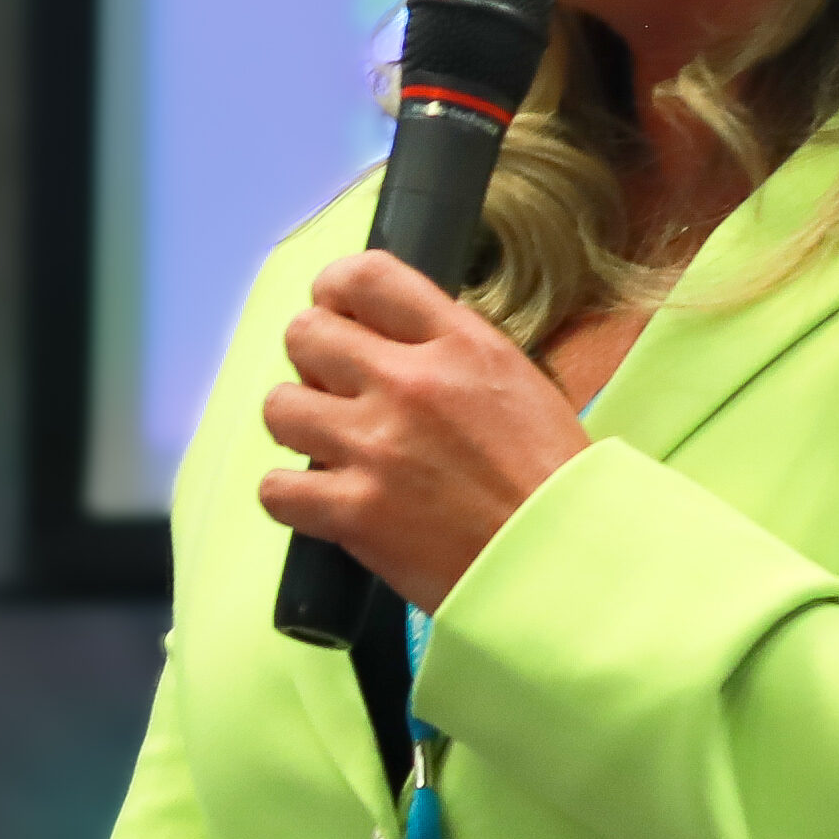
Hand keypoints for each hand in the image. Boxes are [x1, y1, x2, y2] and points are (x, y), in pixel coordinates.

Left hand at [259, 252, 586, 607]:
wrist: (563, 563)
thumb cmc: (551, 481)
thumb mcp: (517, 382)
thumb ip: (452, 351)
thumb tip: (391, 338)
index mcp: (459, 343)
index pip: (365, 276)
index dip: (335, 291)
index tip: (337, 314)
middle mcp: (410, 384)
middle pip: (306, 334)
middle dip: (314, 360)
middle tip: (337, 391)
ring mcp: (376, 448)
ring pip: (280, 407)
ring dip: (300, 425)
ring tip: (331, 447)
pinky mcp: (355, 513)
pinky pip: (276, 489)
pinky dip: (291, 497)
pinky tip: (322, 501)